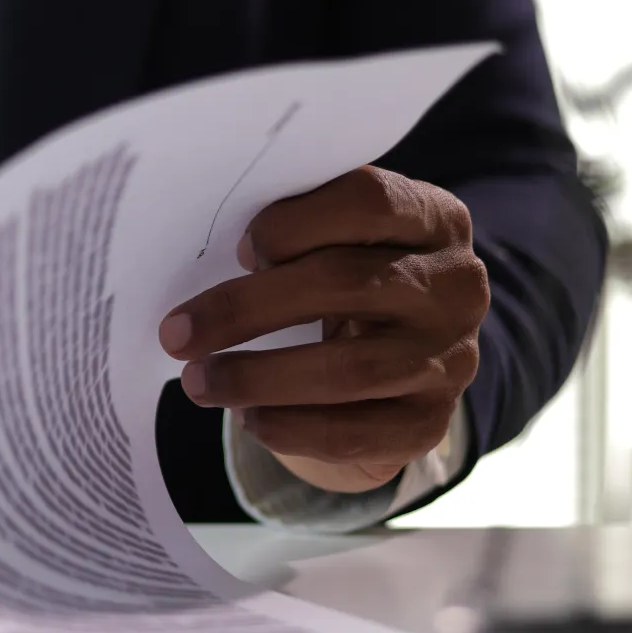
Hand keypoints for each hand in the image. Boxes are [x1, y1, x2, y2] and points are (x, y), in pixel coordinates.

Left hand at [158, 166, 486, 493]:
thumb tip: (209, 249)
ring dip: (255, 378)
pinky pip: (351, 431)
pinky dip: (287, 427)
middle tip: (176, 332)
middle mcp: (455, 287)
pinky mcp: (429, 423)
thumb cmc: (351, 284)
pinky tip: (246, 418)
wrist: (403, 365)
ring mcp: (449, 359)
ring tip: (197, 381)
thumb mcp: (342, 242)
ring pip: (344, 370)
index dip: (293, 223)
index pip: (368, 201)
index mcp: (436, 219)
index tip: (239, 250)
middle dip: (244, 309)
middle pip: (342, 284)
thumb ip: (299, 231)